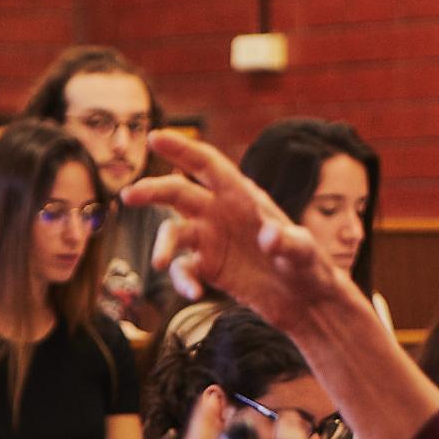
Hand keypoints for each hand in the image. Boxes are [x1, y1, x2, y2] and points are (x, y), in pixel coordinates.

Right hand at [124, 132, 353, 332]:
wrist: (305, 300)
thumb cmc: (309, 267)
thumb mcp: (304, 253)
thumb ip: (288, 242)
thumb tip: (269, 235)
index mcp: (242, 196)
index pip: (207, 165)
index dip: (181, 150)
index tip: (154, 137)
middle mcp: (221, 212)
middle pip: (179, 193)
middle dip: (153, 191)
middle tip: (129, 196)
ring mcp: (211, 239)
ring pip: (174, 232)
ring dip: (163, 245)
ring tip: (158, 263)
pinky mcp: (208, 267)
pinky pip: (184, 269)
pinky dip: (183, 280)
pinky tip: (193, 295)